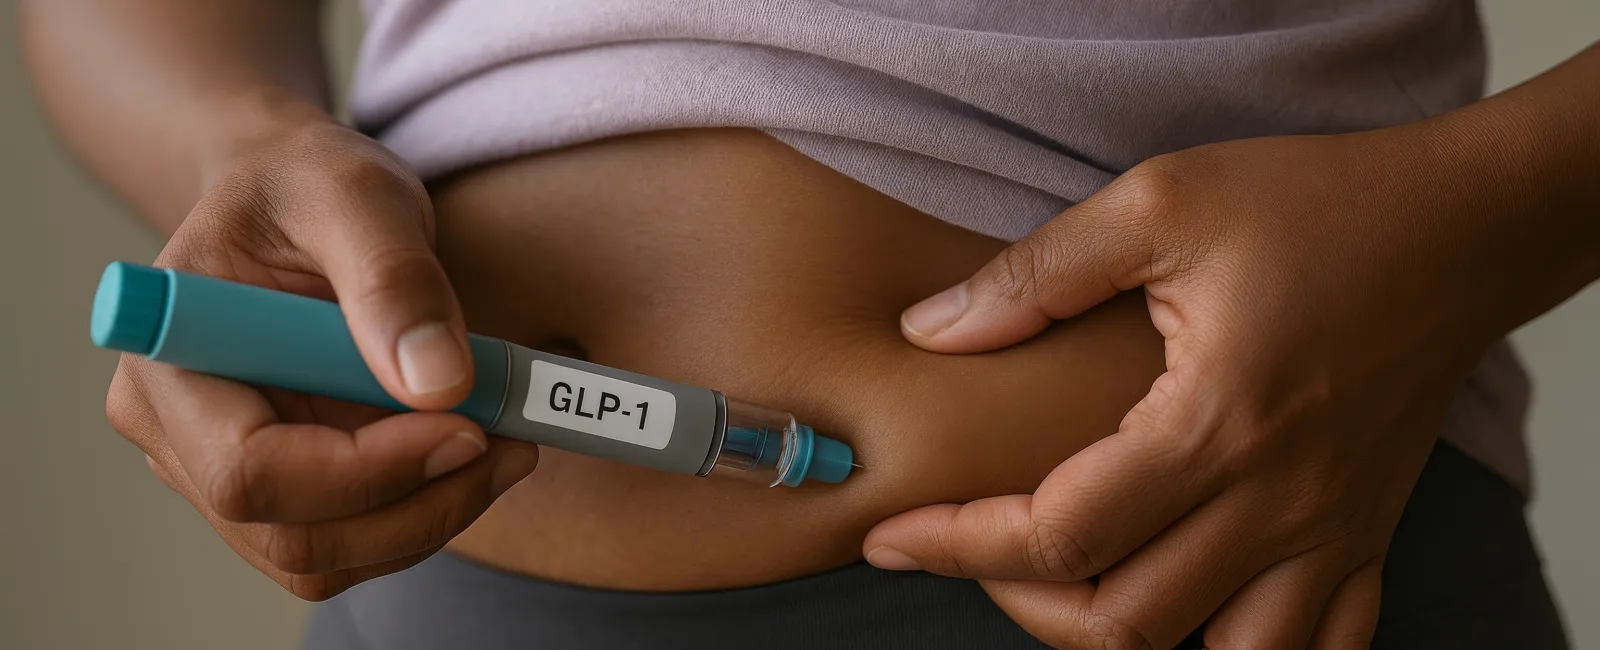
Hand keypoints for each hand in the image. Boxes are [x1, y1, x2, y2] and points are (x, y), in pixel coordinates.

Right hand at [107, 117, 539, 599]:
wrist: (294, 197)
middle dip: (418, 505)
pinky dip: (426, 510)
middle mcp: (177, 436)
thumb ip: (394, 279)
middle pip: (293, 537)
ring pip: (330, 556)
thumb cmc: (305, 183)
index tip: (465, 424)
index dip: (364, 473)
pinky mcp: (285, 489)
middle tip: (511, 442)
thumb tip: (439, 384)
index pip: (249, 472)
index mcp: (168, 361)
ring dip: (433, 515)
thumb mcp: (356, 193)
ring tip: (506, 439)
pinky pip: (356, 539)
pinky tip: (473, 448)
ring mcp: (225, 473)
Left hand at [863, 123, 1525, 647]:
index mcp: (1217, 422)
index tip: (892, 533)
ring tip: (1062, 583)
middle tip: (966, 544)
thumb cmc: (1314, 203)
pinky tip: (1186, 616)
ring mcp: (1331, 534)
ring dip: (1121, 640)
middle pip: (1126, 624)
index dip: (958, 544)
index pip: (1060, 533)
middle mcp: (1278, 502)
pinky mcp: (1365, 539)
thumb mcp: (1161, 200)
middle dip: (1018, 599)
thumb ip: (1037, 275)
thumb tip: (929, 330)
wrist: (1459, 227)